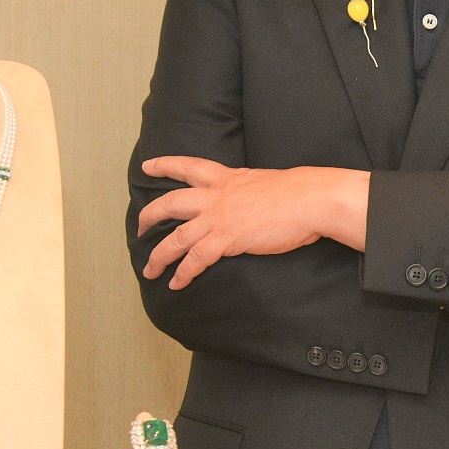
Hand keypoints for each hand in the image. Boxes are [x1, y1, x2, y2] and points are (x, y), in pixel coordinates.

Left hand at [137, 158, 368, 288]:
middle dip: (149, 216)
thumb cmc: (297, 192)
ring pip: (176, 237)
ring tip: (149, 269)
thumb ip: (249, 191)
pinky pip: (196, 259)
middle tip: (139, 227)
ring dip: (159, 255)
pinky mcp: (227, 239)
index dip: (165, 165)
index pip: (188, 166)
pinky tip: (177, 283)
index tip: (147, 166)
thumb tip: (251, 202)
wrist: (309, 200)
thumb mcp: (265, 182)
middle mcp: (216, 196)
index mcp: (226, 178)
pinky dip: (183, 273)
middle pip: (170, 202)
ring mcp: (219, 218)